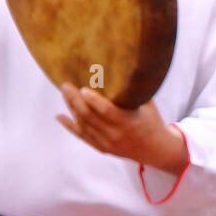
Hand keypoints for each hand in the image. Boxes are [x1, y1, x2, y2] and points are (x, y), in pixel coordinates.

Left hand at [57, 85, 187, 171]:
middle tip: (65, 85)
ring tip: (64, 93)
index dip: (93, 100)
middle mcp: (116, 134)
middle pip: (89, 116)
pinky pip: (82, 136)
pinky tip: (59, 117)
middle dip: (75, 100)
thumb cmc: (152, 120)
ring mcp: (107, 143)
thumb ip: (134, 90)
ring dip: (71, 108)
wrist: (156, 149)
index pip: (106, 110)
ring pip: (83, 125)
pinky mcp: (102, 148)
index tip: (82, 88)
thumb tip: (122, 66)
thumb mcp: (147, 104)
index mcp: (128, 122)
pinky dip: (70, 126)